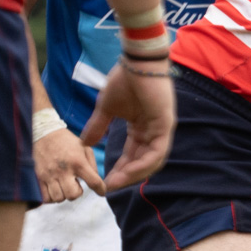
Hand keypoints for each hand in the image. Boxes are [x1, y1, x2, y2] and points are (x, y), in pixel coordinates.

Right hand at [34, 127, 103, 202]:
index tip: (101, 192)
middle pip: (73, 195)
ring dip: (64, 195)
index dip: (101, 190)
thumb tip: (96, 183)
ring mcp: (49, 174)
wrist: (43, 132)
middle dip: (77, 193)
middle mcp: (63, 170)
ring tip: (63, 185)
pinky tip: (54, 188)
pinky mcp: (37, 177)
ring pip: (59, 198)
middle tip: (75, 185)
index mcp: (78, 162)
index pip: (93, 182)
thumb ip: (92, 166)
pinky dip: (51, 197)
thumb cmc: (67, 141)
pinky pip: (45, 197)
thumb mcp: (85, 148)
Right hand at [82, 59, 174, 190]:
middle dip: (125, 176)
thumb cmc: (123, 80)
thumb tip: (85, 144)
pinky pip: (157, 152)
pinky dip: (143, 164)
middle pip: (142, 162)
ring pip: (151, 161)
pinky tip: (128, 172)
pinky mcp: (165, 125)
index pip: (132, 155)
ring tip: (116, 184)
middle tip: (109, 189)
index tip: (105, 181)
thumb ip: (97, 127)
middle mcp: (153, 132)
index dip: (119, 169)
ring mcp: (161, 129)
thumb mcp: (106, 108)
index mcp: (141, 128)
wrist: (135, 62)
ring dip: (134, 174)